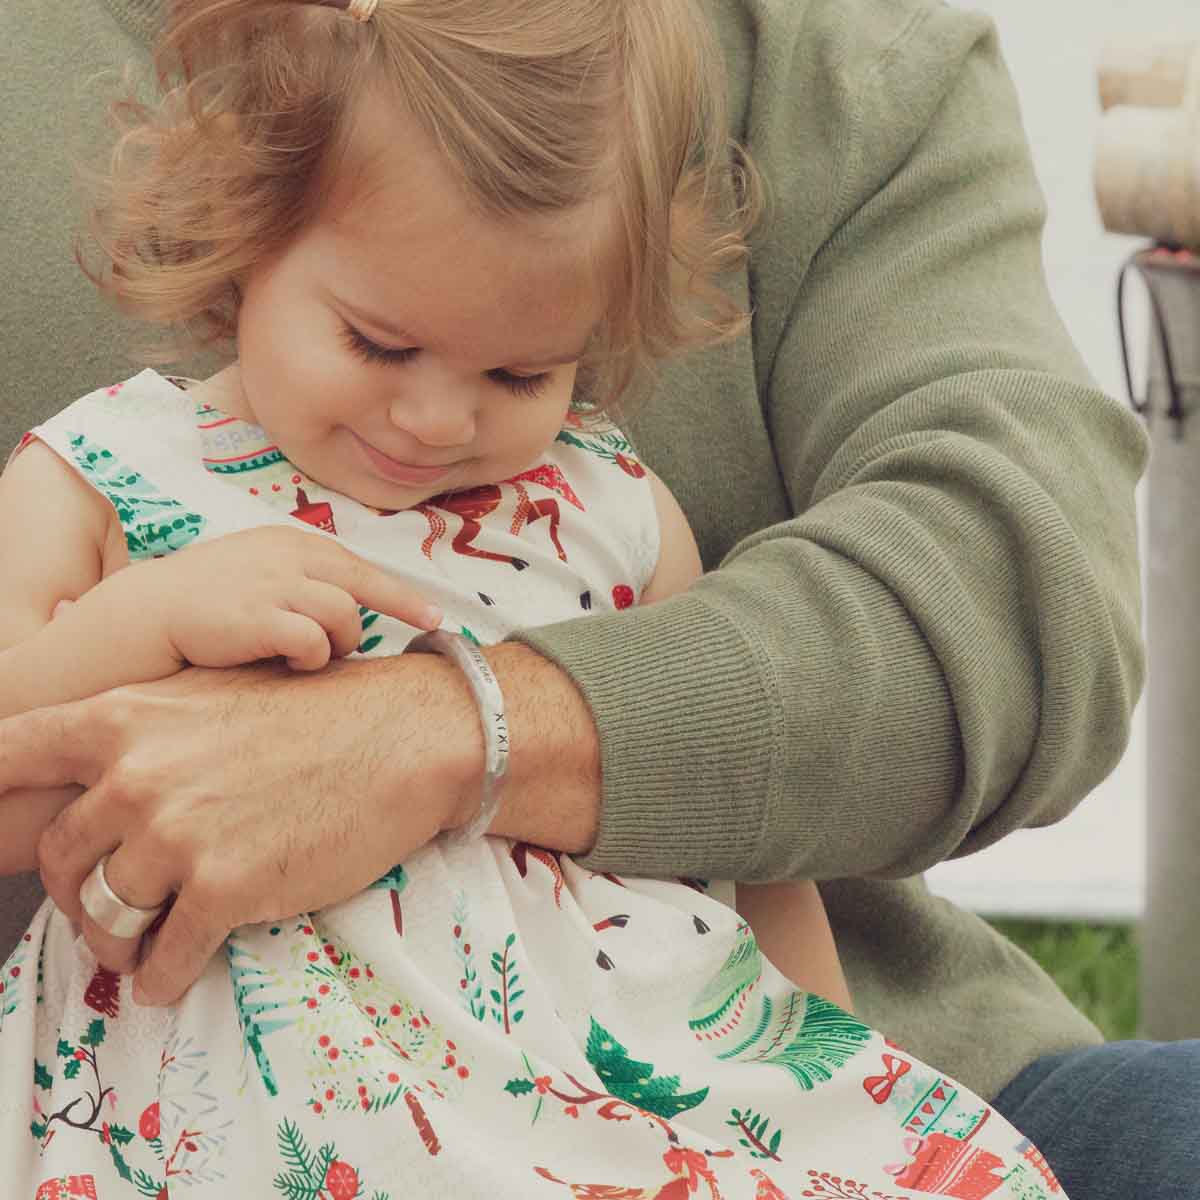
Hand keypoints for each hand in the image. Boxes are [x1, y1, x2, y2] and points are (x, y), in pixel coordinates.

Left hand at [4, 657, 482, 1001]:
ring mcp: (179, 836)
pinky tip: (174, 973)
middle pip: (59, 859)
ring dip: (118, 943)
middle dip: (77, 893)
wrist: (404, 735)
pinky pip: (162, 961)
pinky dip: (161, 979)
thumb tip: (102, 779)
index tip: (3, 828)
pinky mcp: (226, 890)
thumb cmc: (319, 710)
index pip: (9, 754)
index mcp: (126, 718)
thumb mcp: (214, 695)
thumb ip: (147, 729)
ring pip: (104, 918)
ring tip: (142, 946)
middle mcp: (137, 776)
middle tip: (108, 904)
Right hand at [95, 526, 443, 672]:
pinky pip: (315, 643)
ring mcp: (275, 584)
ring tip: (310, 658)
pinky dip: (312, 658)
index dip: (401, 595)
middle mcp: (289, 556)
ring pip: (345, 616)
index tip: (436, 617)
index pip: (360, 567)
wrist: (144, 617)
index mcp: (291, 543)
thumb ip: (302, 584)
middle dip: (386, 616)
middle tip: (395, 636)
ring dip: (338, 643)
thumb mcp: (258, 575)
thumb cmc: (205, 605)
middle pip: (362, 588)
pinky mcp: (260, 617)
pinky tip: (290, 664)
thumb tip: (350, 611)